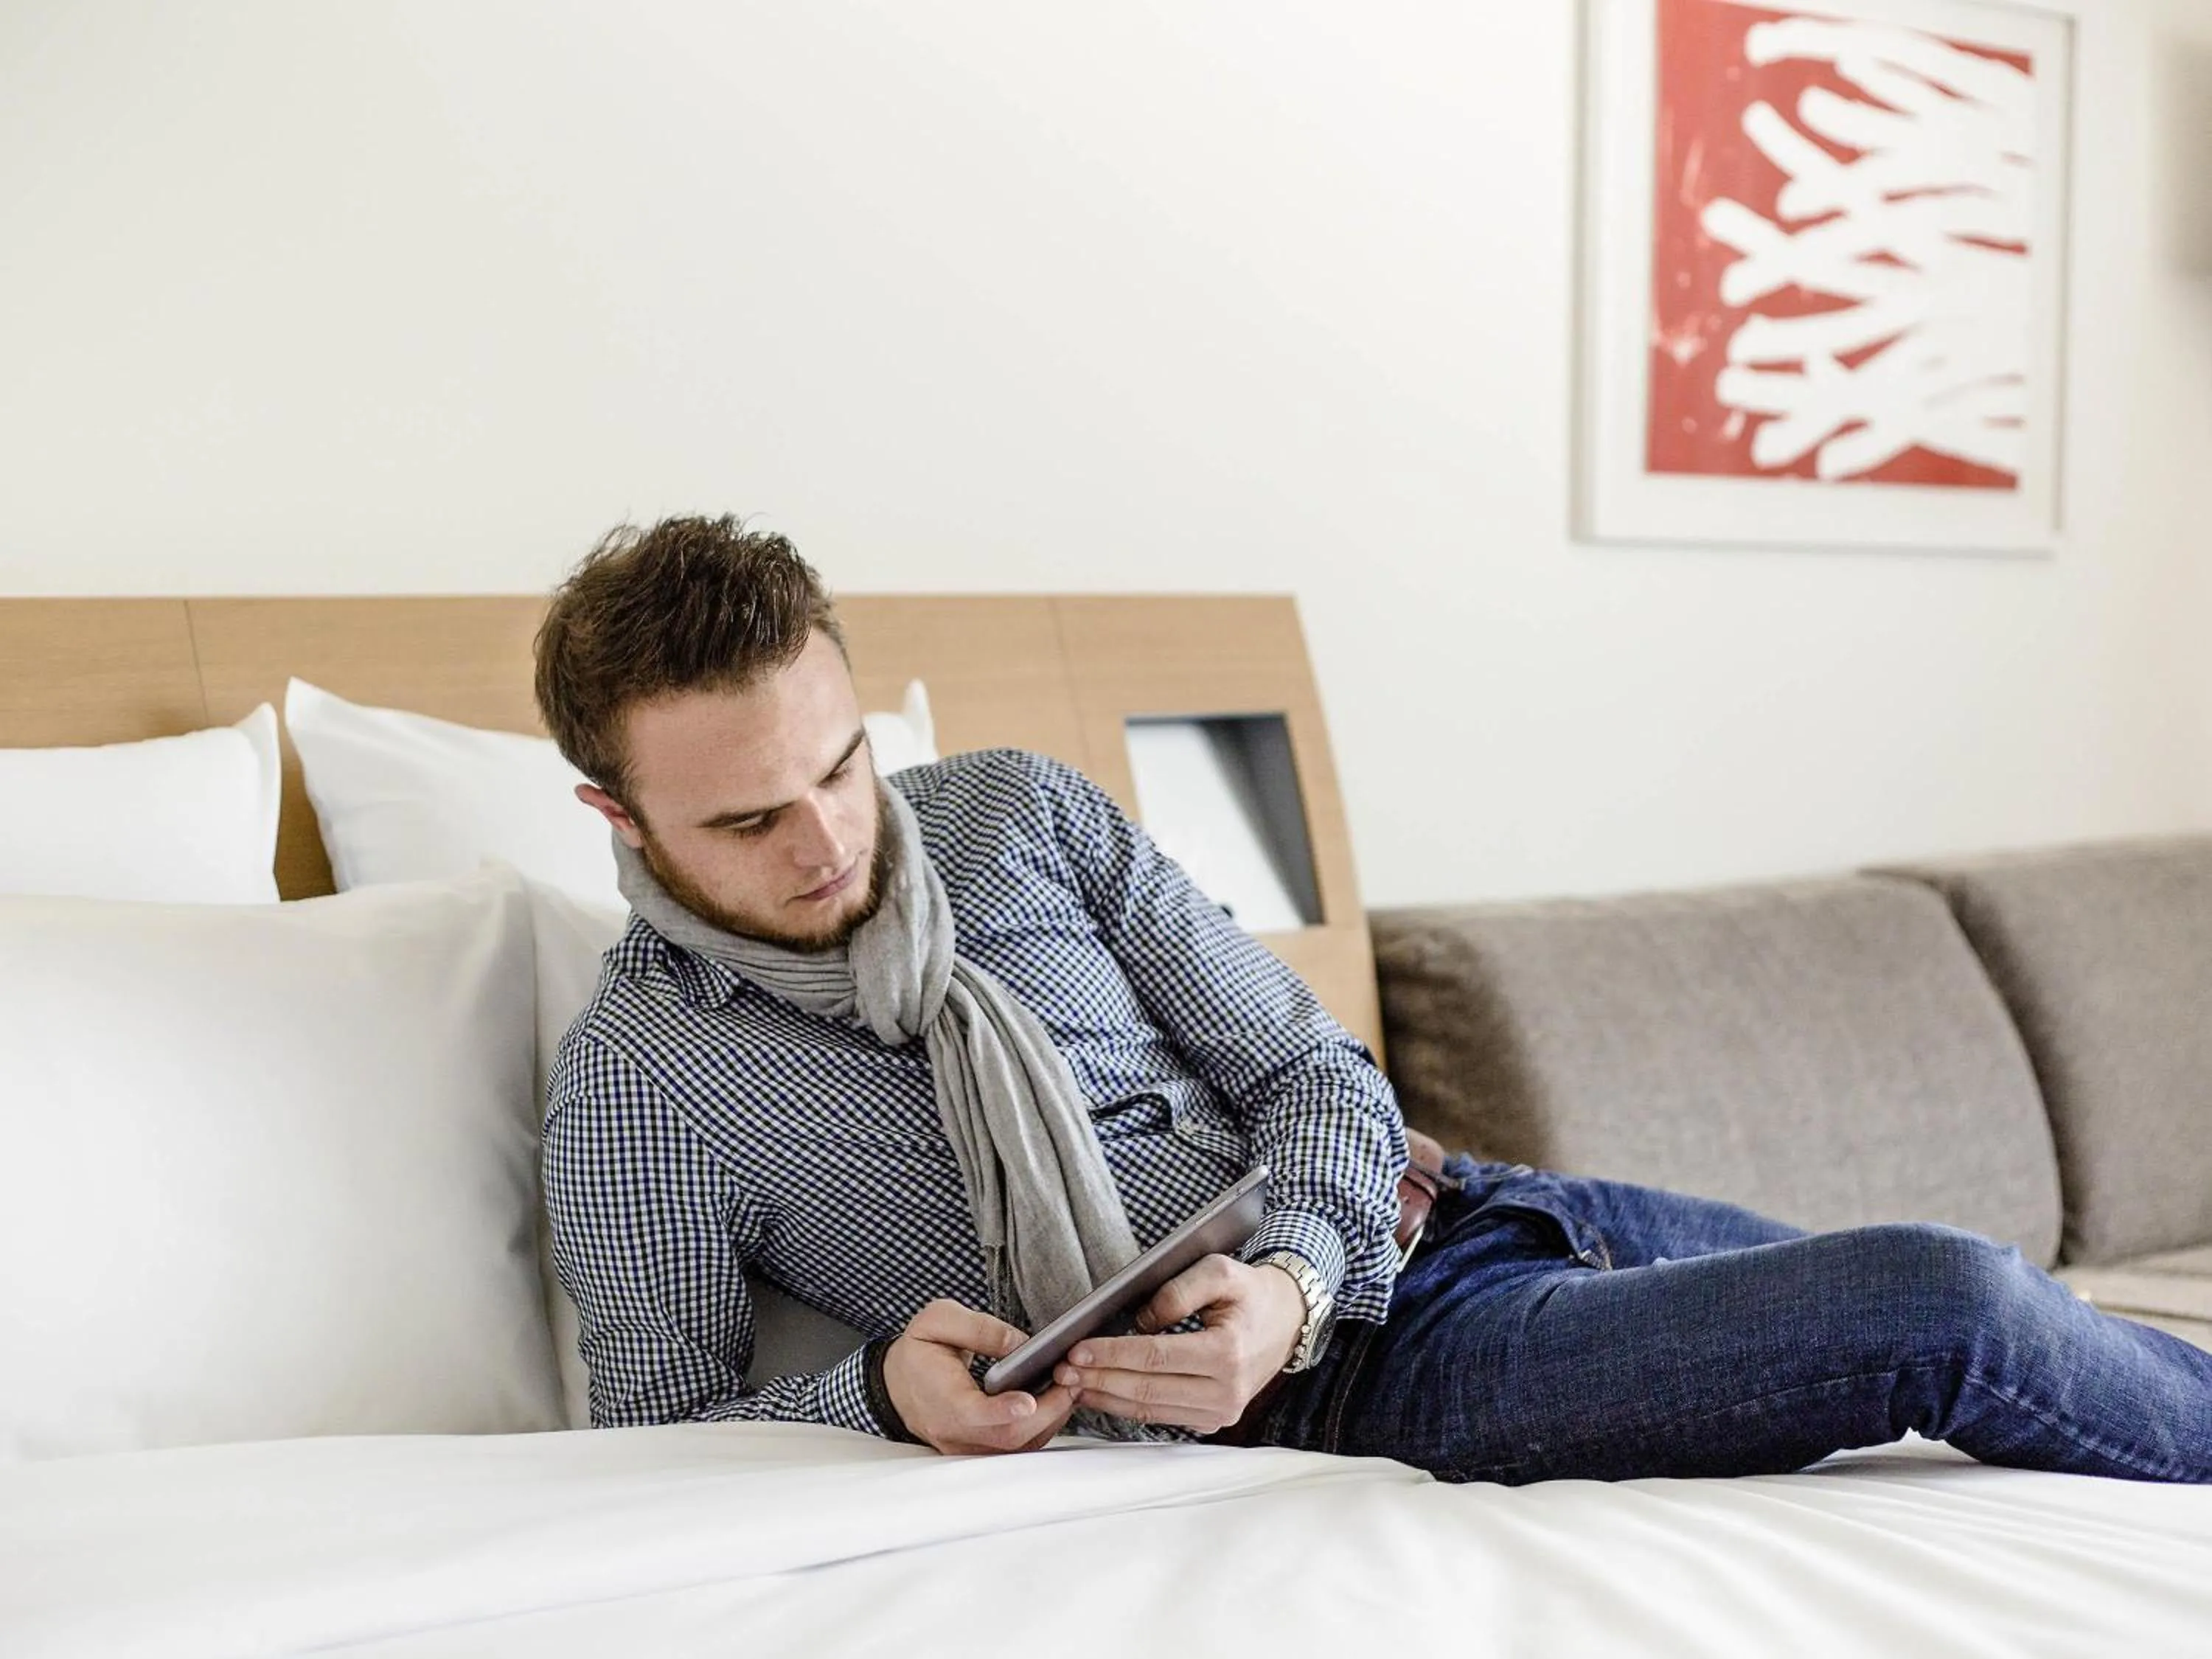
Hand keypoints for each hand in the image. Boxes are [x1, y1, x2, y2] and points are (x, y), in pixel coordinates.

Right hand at [883, 1298, 1078, 1455]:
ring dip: (1049, 1422)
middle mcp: (953, 1431)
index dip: (1003, 1410)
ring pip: (1016, 1448)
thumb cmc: (919, 1349)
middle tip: (1071, 1383)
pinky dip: (1039, 1428)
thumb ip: (979, 1328)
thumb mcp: (937, 1320)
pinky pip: (1014, 1448)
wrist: (897, 1381)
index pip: (973, 1413)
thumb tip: (1019, 1344)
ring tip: (1070, 1390)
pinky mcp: (978, 1449)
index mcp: (940, 1397)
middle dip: (1046, 1412)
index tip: (1029, 1400)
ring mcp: (966, 1446)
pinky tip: (1054, 1404)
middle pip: (1006, 1437)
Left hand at [1051, 1253, 1307, 1434]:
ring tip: (1072, 1384)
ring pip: (1149, 1410)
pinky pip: (1162, 1416)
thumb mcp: (1220, 1270)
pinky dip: (1126, 1407)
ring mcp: (1221, 1412)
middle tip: (1061, 1371)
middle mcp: (1226, 1391)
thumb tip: (1141, 1320)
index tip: (1076, 1350)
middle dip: (1098, 1380)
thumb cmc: (1250, 1293)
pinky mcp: (1214, 1420)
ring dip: (1106, 1398)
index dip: (1112, 1355)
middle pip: (1147, 1390)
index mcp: (1228, 1352)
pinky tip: (1101, 1394)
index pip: (1155, 1357)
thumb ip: (1178, 1290)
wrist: (1287, 1321)